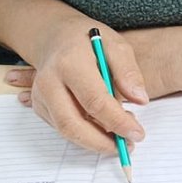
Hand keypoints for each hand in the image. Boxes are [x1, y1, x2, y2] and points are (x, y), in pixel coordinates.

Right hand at [2, 17, 149, 153]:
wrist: (55, 36)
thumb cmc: (89, 40)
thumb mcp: (116, 45)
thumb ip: (129, 72)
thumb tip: (141, 100)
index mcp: (70, 64)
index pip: (94, 101)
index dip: (117, 122)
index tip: (137, 133)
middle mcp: (49, 82)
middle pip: (72, 123)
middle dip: (101, 142)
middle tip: (127, 146)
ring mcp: (41, 96)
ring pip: (66, 130)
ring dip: (95, 139)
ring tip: (120, 134)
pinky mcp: (40, 106)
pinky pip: (63, 127)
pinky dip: (85, 133)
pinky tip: (104, 127)